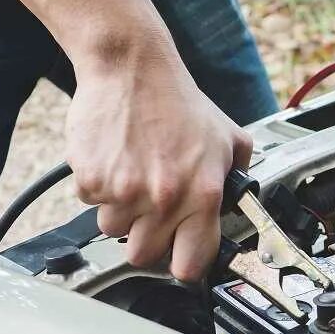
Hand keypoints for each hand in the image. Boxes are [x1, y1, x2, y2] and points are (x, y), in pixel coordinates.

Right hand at [64, 24, 250, 281]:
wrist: (132, 69)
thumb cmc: (179, 102)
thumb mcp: (228, 138)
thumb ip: (238, 176)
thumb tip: (243, 206)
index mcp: (203, 195)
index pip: (190, 264)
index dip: (184, 263)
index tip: (180, 256)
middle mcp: (164, 199)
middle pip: (144, 255)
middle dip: (147, 237)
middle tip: (152, 208)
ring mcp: (125, 191)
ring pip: (114, 231)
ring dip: (122, 211)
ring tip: (134, 175)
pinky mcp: (91, 179)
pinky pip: (91, 204)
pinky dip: (100, 188)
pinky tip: (116, 160)